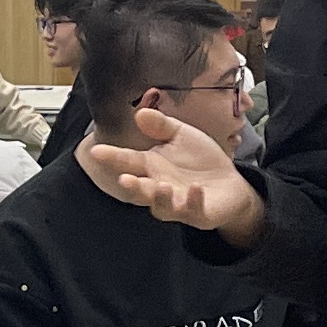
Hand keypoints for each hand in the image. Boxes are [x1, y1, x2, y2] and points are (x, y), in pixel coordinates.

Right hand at [79, 109, 261, 241]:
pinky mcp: (199, 214)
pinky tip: (195, 188)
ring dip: (160, 198)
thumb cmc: (200, 161)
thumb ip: (161, 126)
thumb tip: (140, 113)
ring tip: (162, 186)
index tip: (96, 150)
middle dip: (132, 186)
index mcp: (152, 168)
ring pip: (163, 207)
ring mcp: (178, 204)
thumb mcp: (181, 136)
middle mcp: (160, 188)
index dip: (112, 158)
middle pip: (141, 191)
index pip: (128, 162)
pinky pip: (193, 211)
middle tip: (124, 179)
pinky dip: (193, 201)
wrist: (229, 183)